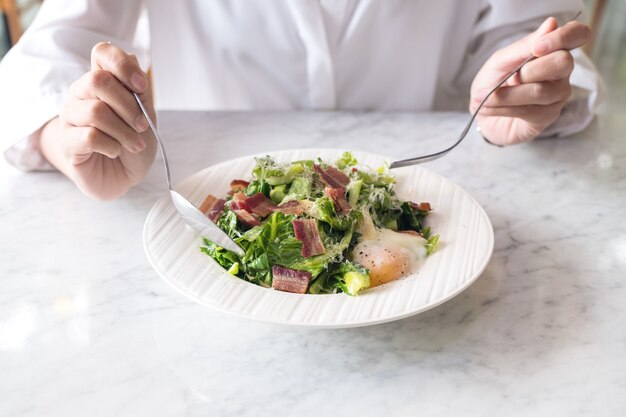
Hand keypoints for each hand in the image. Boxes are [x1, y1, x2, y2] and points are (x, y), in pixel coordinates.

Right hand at [40, 42, 156, 199]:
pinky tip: (114, 151)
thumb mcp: (146, 116)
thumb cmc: (133, 144)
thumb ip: (139, 91)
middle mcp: (81, 94)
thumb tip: (133, 58)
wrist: (124, 176)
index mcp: (102, 82)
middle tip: (142, 126)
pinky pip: (89, 136)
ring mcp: (71, 117)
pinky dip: (111, 145)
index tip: (142, 88)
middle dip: (128, 105)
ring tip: (134, 144)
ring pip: (95, 111)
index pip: (102, 53)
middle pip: (97, 80)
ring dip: (123, 131)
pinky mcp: (67, 142)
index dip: (123, 65)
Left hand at [470, 17, 590, 145]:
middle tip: (509, 77)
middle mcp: (562, 71)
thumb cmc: (495, 81)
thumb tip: (551, 23)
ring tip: (485, 98)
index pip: (577, 35)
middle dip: (529, 70)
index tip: (536, 48)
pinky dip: (502, 107)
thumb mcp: (501, 61)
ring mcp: (558, 95)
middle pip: (563, 62)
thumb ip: (524, 47)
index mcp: (553, 50)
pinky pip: (528, 110)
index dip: (562, 38)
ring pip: (540, 91)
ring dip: (507, 95)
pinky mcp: (547, 115)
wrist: (483, 111)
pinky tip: (487, 107)